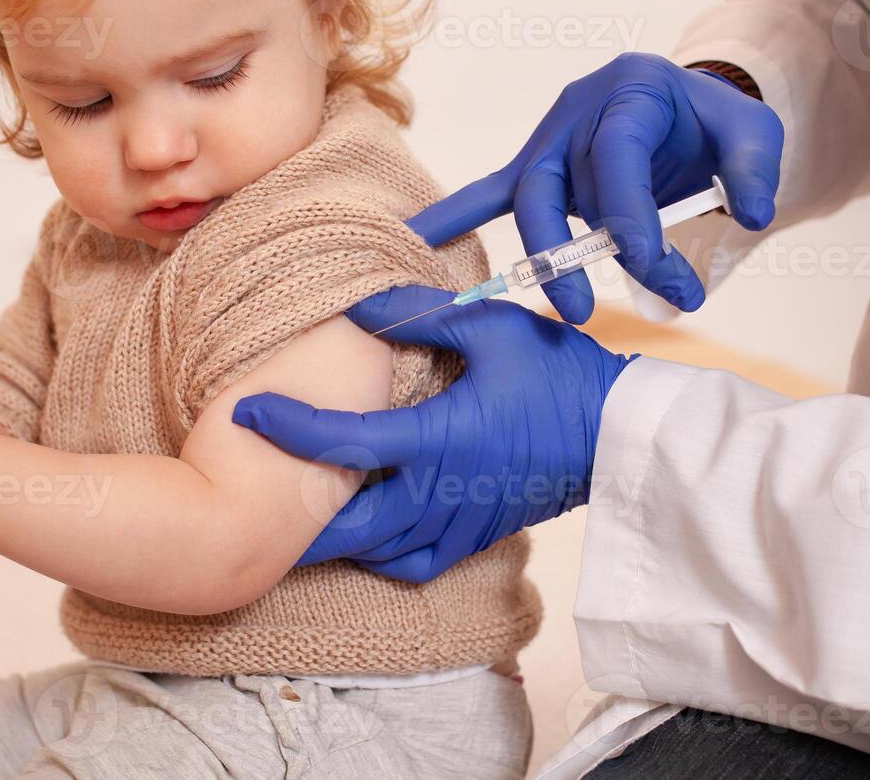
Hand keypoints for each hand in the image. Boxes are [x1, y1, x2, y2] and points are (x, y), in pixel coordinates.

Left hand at [231, 284, 635, 582]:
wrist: (620, 433)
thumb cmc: (559, 375)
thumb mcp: (493, 328)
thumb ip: (421, 316)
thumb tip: (359, 306)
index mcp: (438, 438)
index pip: (346, 442)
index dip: (290, 428)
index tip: (249, 413)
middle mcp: (442, 491)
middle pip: (350, 525)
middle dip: (298, 519)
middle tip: (255, 503)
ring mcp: (460, 521)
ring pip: (379, 550)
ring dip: (337, 539)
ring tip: (300, 519)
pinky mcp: (477, 534)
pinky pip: (416, 563)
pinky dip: (383, 556)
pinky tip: (370, 535)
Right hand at [408, 53, 782, 320]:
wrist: (686, 109)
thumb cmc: (714, 122)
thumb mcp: (753, 131)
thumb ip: (755, 168)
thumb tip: (750, 215)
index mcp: (633, 90)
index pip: (619, 154)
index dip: (630, 212)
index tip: (653, 264)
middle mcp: (581, 111)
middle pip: (559, 183)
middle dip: (573, 250)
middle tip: (598, 309)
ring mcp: (550, 140)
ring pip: (528, 197)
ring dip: (543, 256)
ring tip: (571, 310)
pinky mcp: (535, 167)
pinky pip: (490, 192)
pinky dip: (453, 215)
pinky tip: (418, 236)